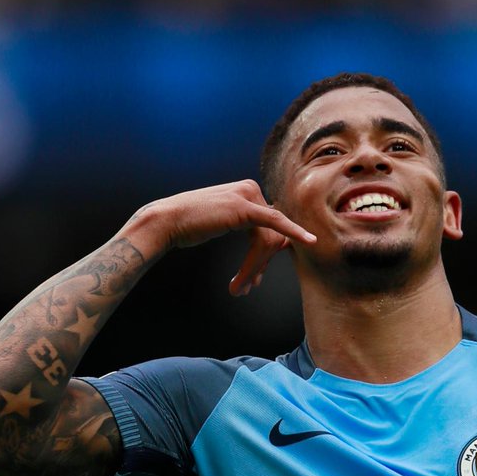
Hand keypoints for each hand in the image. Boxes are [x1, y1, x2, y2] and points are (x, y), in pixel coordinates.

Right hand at [126, 180, 315, 296]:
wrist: (167, 221)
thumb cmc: (188, 225)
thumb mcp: (222, 222)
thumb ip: (245, 225)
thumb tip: (268, 240)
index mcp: (247, 190)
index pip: (270, 225)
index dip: (267, 253)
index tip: (258, 276)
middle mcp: (251, 188)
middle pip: (272, 232)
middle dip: (262, 263)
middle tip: (249, 286)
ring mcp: (248, 195)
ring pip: (269, 237)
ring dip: (256, 266)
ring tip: (241, 287)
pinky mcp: (245, 206)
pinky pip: (275, 223)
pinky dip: (293, 234)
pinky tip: (309, 242)